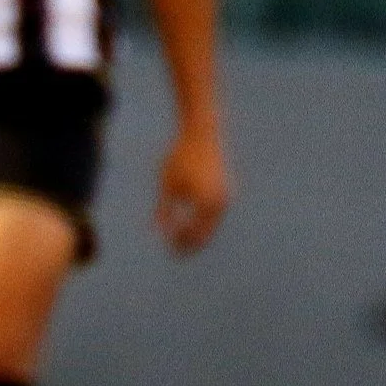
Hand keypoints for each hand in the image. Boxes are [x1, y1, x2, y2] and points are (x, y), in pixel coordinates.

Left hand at [156, 126, 229, 255]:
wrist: (201, 134)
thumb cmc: (180, 157)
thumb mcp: (167, 185)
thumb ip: (163, 211)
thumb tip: (158, 233)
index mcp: (206, 203)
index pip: (195, 234)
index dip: (181, 244)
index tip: (169, 249)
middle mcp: (221, 202)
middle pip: (206, 233)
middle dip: (191, 244)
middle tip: (176, 252)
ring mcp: (226, 196)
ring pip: (212, 224)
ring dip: (198, 233)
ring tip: (180, 239)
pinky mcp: (226, 190)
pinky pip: (214, 213)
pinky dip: (203, 221)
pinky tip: (189, 222)